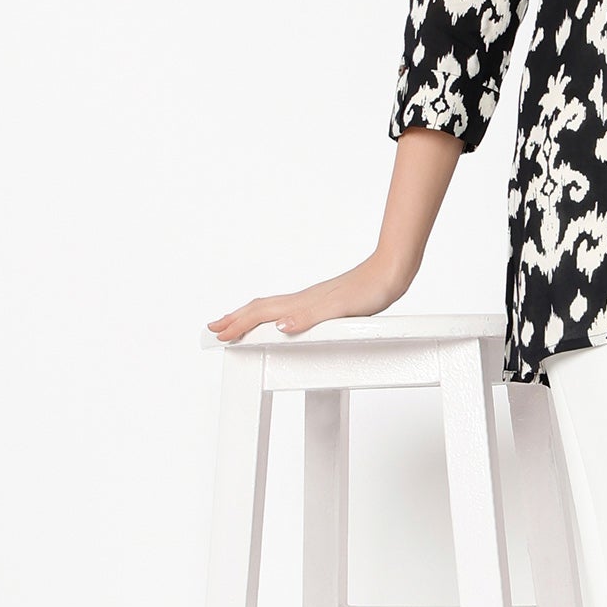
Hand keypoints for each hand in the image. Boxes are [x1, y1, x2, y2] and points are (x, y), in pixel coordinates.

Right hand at [207, 254, 411, 344]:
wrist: (391, 272)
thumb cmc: (370, 290)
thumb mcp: (339, 309)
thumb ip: (309, 317)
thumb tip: (278, 326)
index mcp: (301, 303)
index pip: (261, 314)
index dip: (238, 324)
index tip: (218, 334)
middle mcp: (303, 300)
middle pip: (260, 308)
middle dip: (235, 318)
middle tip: (215, 327)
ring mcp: (312, 300)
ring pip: (272, 308)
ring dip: (251, 316)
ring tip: (237, 322)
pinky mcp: (324, 302)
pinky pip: (288, 309)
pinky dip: (273, 315)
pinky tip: (280, 320)